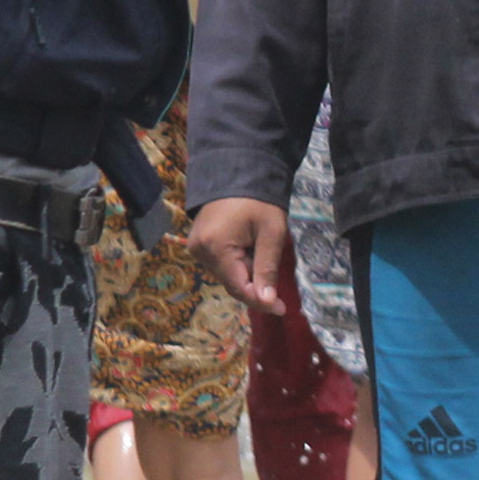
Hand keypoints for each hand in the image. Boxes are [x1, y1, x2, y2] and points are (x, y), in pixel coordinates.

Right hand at [193, 197, 292, 313]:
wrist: (238, 171)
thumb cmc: (259, 200)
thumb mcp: (271, 233)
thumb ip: (267, 268)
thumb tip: (267, 301)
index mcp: (215, 247)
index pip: (238, 287)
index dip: (260, 300)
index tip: (282, 309)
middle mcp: (199, 250)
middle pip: (232, 282)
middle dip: (255, 282)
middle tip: (276, 271)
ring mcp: (196, 247)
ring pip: (227, 274)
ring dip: (247, 271)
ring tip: (260, 247)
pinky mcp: (198, 242)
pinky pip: (221, 263)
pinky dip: (239, 262)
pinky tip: (249, 247)